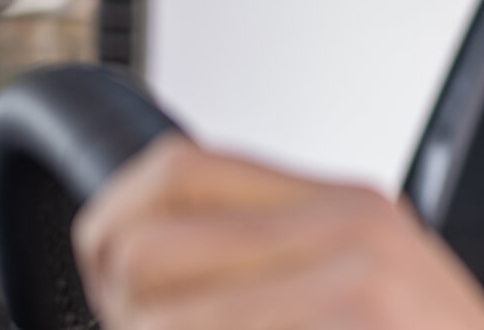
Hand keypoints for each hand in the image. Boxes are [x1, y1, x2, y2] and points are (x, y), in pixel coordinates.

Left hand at [73, 134, 483, 328]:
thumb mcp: (369, 290)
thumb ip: (275, 260)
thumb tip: (137, 266)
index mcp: (348, 206)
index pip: (172, 170)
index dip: (115, 228)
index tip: (122, 283)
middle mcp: (350, 229)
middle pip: (144, 248)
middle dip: (131, 317)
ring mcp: (354, 281)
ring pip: (155, 319)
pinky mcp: (356, 316)